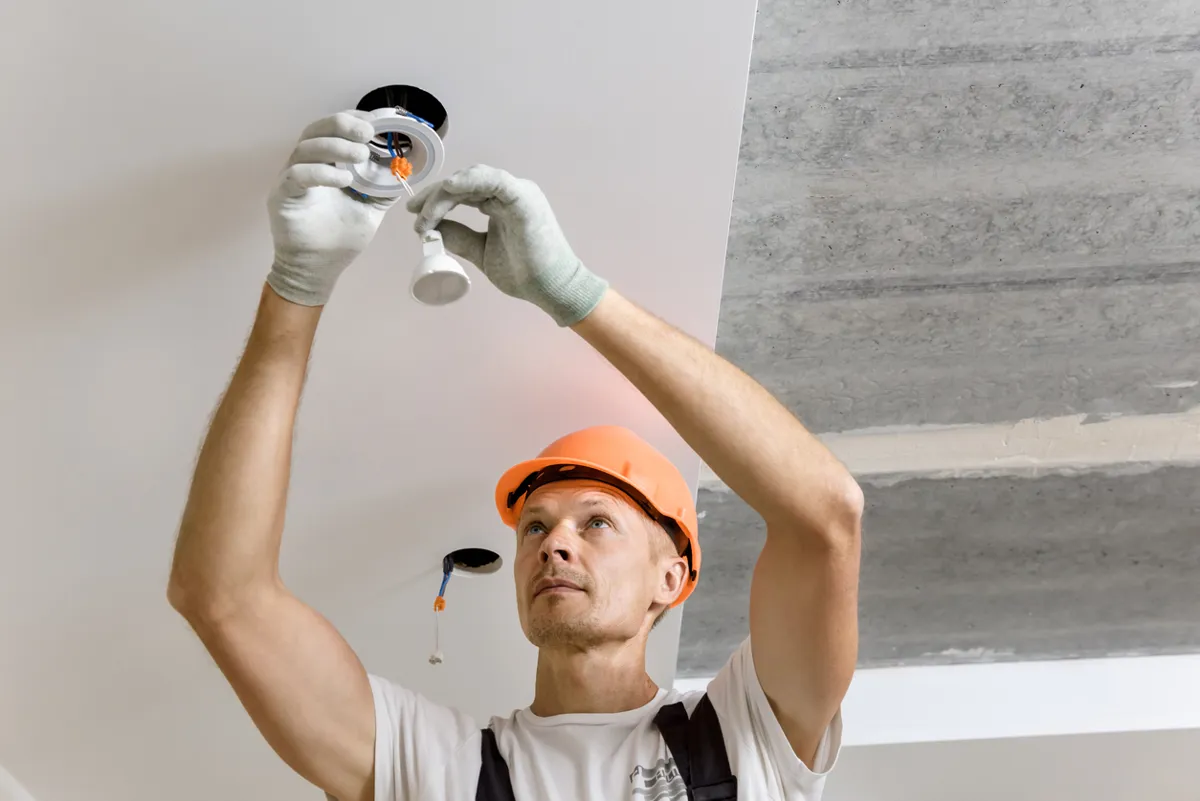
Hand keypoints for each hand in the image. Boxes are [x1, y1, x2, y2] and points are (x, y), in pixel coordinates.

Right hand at [266, 111, 396, 306]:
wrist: (318, 269)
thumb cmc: (339, 238)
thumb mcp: (370, 208)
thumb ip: (383, 187)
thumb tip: (404, 168)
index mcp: (325, 162)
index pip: (333, 129)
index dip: (353, 119)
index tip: (376, 121)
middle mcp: (305, 165)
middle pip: (316, 130)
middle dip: (343, 125)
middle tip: (367, 133)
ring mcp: (290, 179)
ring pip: (306, 148)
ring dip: (336, 147)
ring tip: (361, 155)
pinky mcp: (282, 196)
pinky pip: (297, 175)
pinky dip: (321, 173)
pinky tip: (343, 180)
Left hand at [406, 166, 607, 325]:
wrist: (551, 289)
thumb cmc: (525, 273)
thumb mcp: (481, 251)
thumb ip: (460, 236)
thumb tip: (433, 228)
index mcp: (501, 202)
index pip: (463, 191)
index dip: (436, 199)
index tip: (416, 215)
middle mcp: (509, 193)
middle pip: (464, 182)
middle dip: (435, 195)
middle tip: (415, 213)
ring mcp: (517, 193)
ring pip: (473, 179)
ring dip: (445, 193)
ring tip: (427, 213)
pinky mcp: (524, 199)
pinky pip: (495, 180)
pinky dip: (470, 180)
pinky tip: (450, 188)